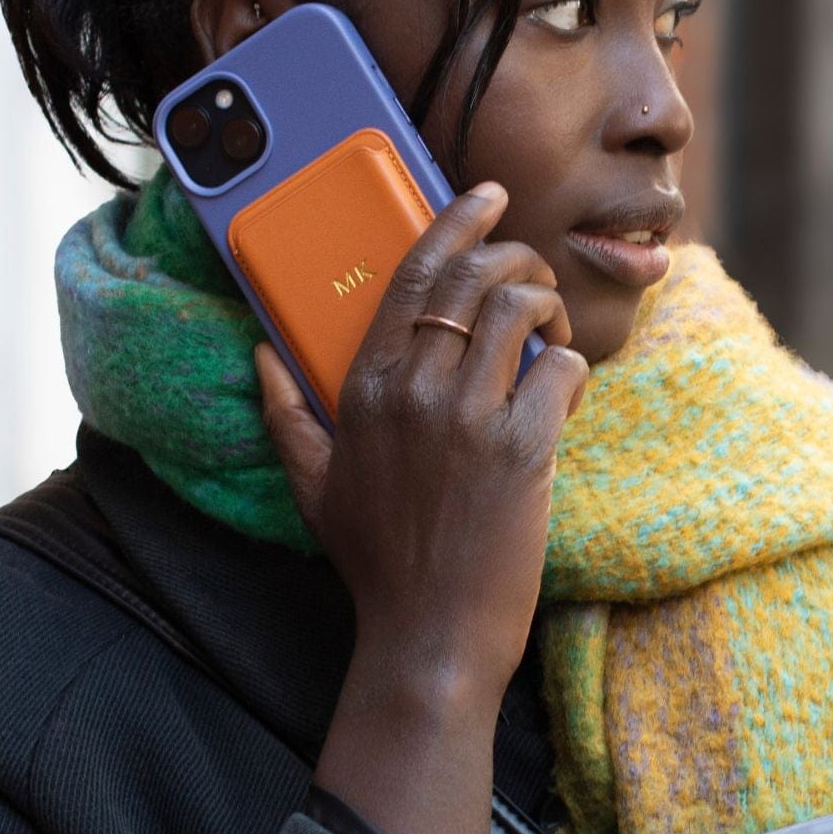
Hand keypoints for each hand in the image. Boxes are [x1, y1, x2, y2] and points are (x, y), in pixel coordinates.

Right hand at [256, 180, 586, 701]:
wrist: (428, 636)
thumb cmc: (375, 564)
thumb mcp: (311, 486)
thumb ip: (284, 415)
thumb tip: (260, 356)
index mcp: (364, 386)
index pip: (412, 275)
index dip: (456, 223)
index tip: (486, 197)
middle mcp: (411, 390)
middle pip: (472, 276)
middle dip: (515, 255)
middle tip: (533, 274)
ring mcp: (465, 417)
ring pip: (520, 308)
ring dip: (548, 306)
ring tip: (550, 331)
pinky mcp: (520, 449)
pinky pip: (560, 369)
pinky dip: (572, 369)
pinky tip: (564, 393)